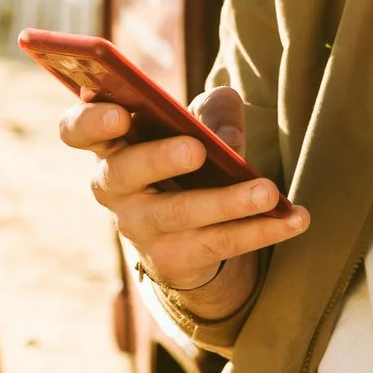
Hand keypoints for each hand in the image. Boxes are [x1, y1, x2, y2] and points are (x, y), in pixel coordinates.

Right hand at [58, 85, 307, 307]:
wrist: (186, 233)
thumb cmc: (184, 159)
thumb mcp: (196, 127)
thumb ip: (213, 113)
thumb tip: (229, 130)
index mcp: (109, 144)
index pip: (77, 130)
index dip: (90, 121)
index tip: (119, 113)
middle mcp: (114, 188)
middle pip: (123, 172)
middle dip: (158, 159)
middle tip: (195, 149)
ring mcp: (140, 228)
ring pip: (178, 214)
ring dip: (226, 202)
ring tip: (266, 191)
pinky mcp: (173, 260)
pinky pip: (218, 244)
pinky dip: (262, 230)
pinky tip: (295, 218)